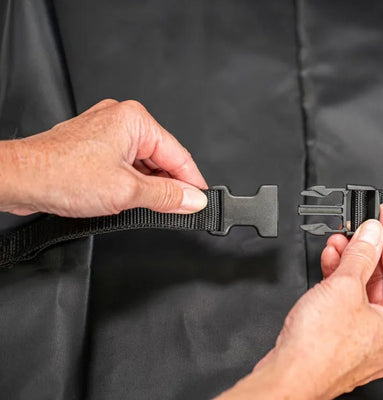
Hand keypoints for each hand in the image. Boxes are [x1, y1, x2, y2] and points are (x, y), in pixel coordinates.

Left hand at [0, 99, 206, 216]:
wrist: (18, 179)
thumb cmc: (61, 175)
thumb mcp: (127, 191)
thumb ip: (167, 196)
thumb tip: (193, 199)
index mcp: (135, 119)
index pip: (178, 154)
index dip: (193, 182)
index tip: (201, 203)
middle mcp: (121, 119)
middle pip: (161, 158)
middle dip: (169, 186)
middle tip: (179, 212)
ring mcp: (106, 131)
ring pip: (143, 163)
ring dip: (148, 186)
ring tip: (149, 209)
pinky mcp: (94, 145)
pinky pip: (125, 164)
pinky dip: (132, 182)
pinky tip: (132, 200)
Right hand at [218, 205, 382, 398]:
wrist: (288, 376)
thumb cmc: (319, 350)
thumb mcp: (344, 287)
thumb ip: (361, 253)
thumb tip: (372, 232)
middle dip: (366, 249)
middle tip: (357, 225)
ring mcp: (365, 339)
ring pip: (362, 289)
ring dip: (350, 262)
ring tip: (338, 241)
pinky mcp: (343, 339)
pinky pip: (348, 302)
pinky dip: (339, 280)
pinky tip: (330, 262)